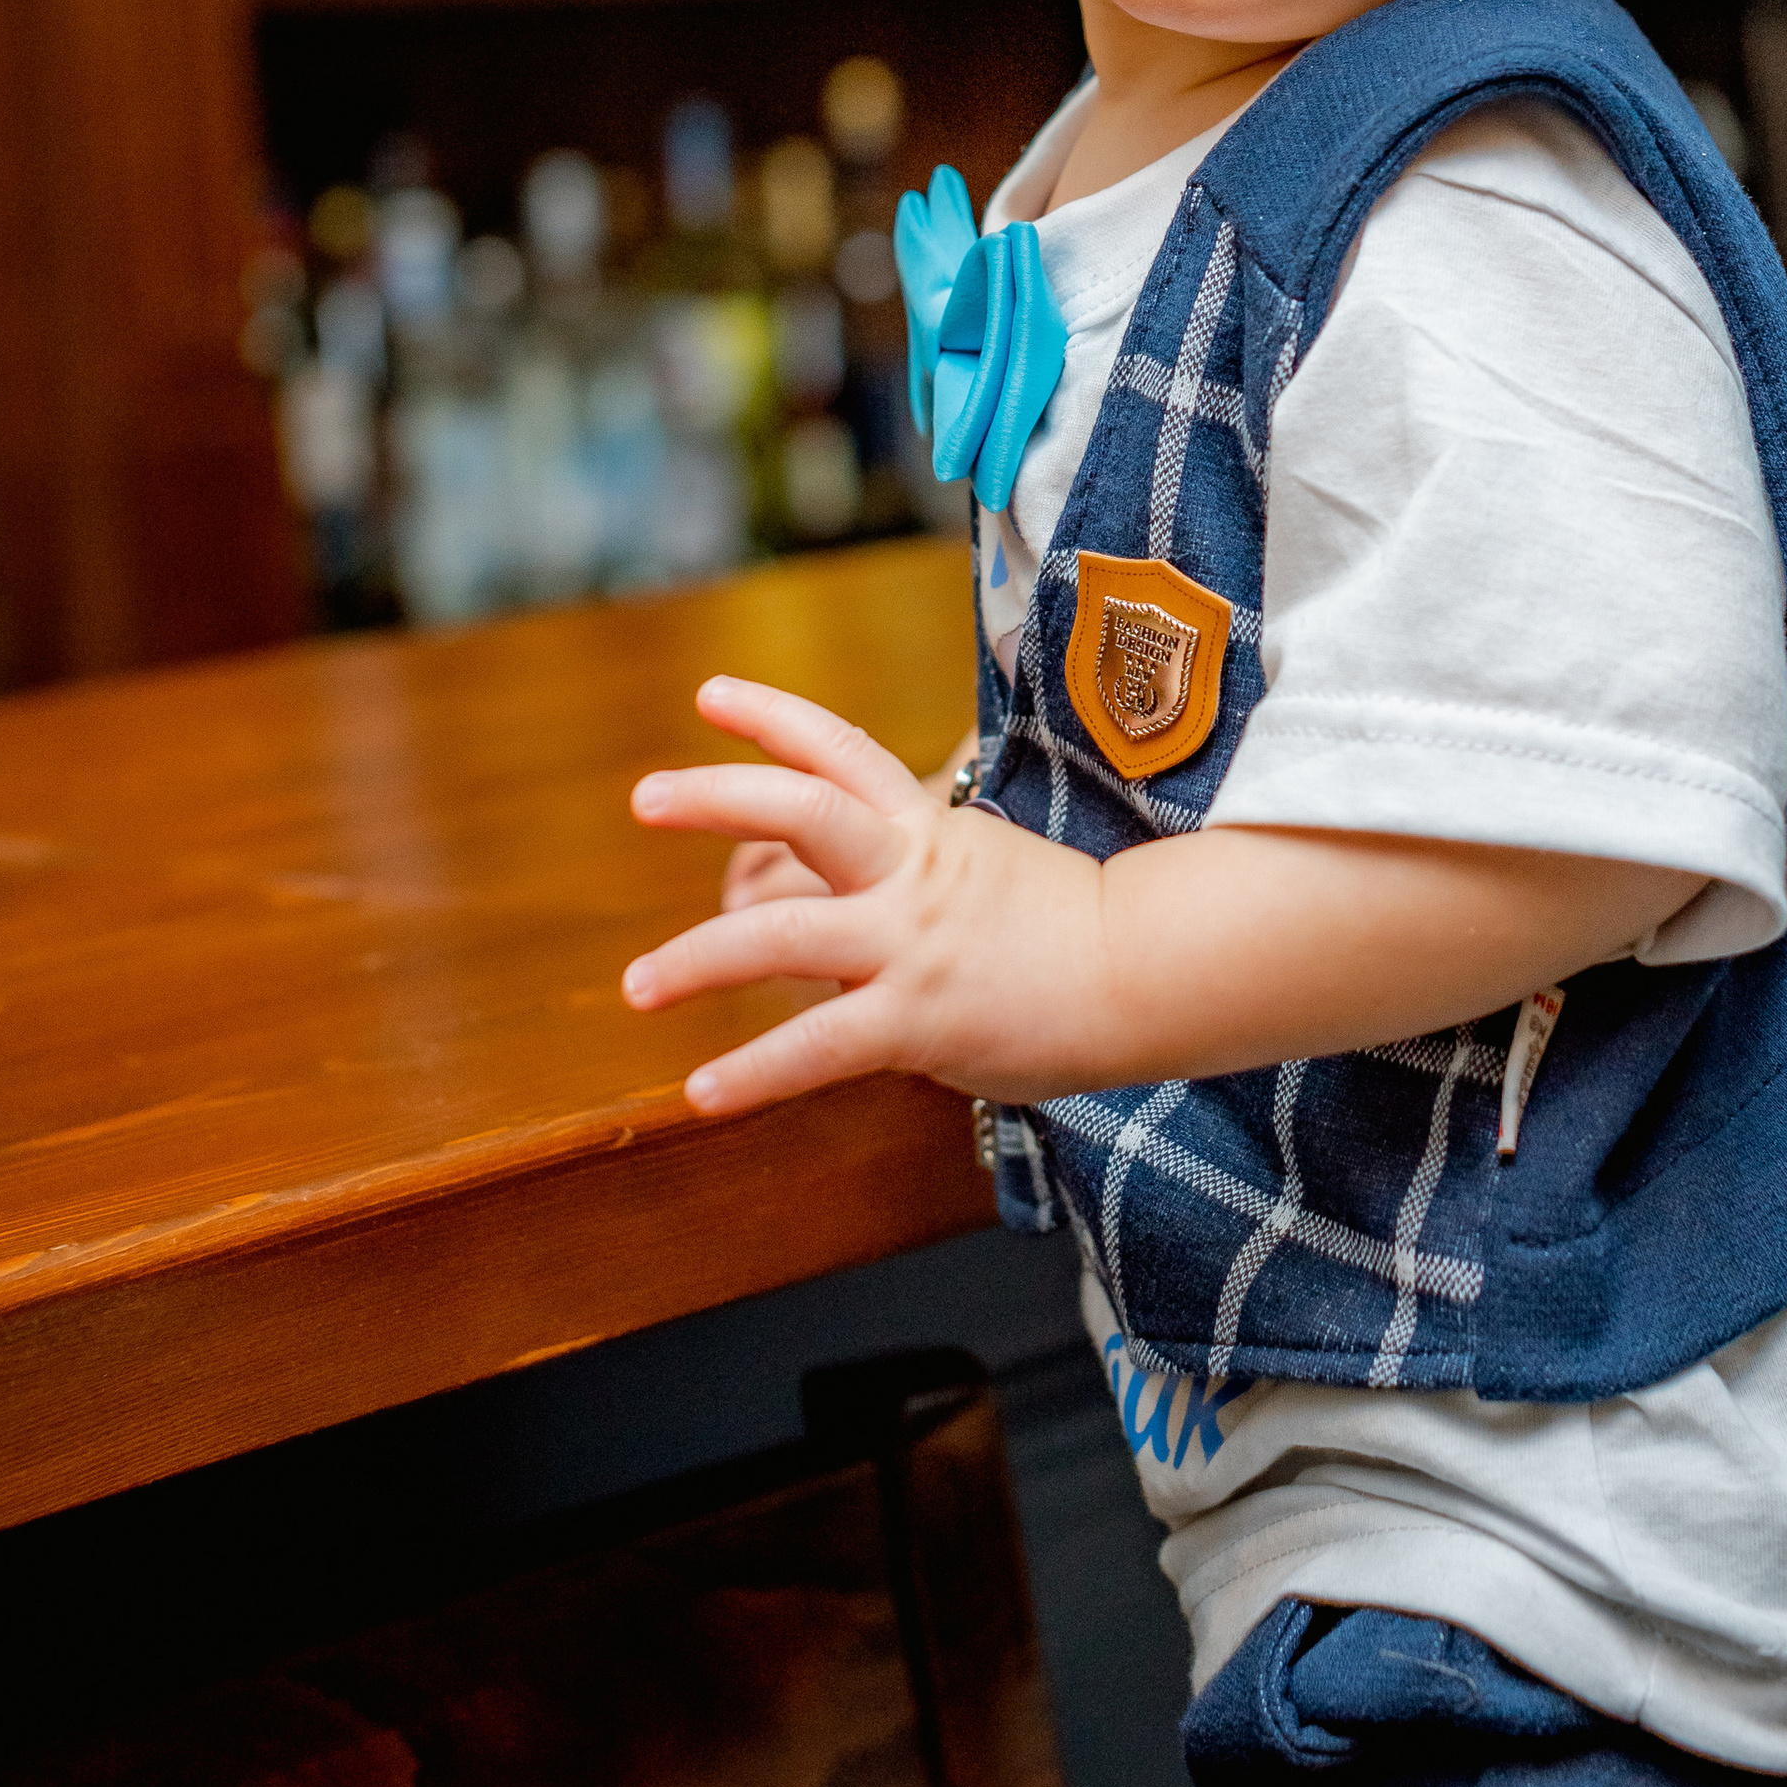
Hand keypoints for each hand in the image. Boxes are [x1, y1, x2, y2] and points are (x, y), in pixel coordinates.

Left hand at [626, 677, 1104, 1117]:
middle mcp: (910, 873)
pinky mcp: (917, 1017)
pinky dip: (752, 1073)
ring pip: (780, 933)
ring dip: (695, 959)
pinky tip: (701, 1092)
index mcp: (927, 829)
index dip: (772, 719)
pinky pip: (817, 1047)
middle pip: (800, 810)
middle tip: (644, 797)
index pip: (841, 751)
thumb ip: (920, 877)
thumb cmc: (1074, 928)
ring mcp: (910, 943)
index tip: (710, 694)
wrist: (1149, 973)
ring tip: (637, 985)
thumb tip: (860, 909)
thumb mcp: (990, 867)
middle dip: (715, 796)